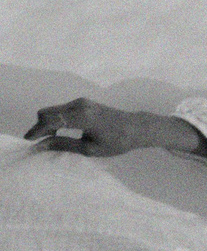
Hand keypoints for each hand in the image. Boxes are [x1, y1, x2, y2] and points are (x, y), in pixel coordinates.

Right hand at [26, 99, 154, 157]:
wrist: (135, 127)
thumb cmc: (116, 142)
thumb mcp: (90, 149)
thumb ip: (64, 145)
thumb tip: (42, 145)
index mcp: (81, 117)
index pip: (50, 121)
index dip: (36, 131)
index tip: (29, 141)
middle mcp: (78, 105)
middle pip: (47, 112)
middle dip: (39, 126)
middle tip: (38, 142)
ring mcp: (81, 101)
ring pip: (53, 110)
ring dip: (46, 123)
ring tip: (48, 139)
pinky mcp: (83, 102)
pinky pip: (61, 109)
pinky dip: (55, 119)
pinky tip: (58, 132)